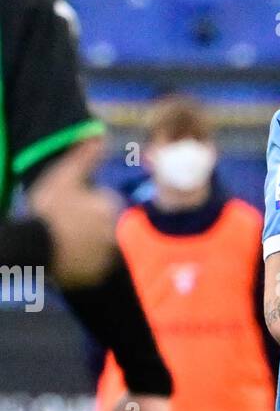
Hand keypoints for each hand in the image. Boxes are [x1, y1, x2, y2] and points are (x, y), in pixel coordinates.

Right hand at [28, 137, 121, 286]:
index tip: (67, 209)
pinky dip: (86, 264)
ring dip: (88, 244)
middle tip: (63, 227)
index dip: (86, 204)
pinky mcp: (98, 275)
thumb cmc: (48, 209)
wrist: (34, 246)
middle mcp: (115, 231)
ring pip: (100, 246)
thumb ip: (84, 157)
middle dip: (89, 225)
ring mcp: (108, 255)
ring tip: (64, 243)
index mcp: (109, 206)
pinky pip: (95, 267)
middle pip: (104, 226)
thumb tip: (101, 135)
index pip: (104, 203)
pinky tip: (68, 258)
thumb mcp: (63, 177)